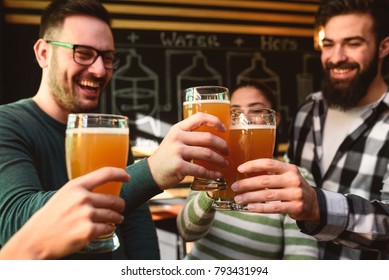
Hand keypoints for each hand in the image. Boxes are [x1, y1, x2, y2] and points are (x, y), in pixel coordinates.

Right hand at [0, 167, 129, 259]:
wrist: (35, 240)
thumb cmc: (49, 218)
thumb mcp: (63, 196)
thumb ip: (81, 192)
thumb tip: (101, 191)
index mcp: (75, 186)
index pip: (105, 173)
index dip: (120, 174)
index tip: (127, 177)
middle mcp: (82, 198)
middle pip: (113, 199)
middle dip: (120, 205)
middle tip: (121, 208)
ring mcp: (86, 215)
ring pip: (113, 215)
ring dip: (117, 218)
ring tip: (117, 219)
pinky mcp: (88, 231)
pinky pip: (108, 228)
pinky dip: (109, 229)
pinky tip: (106, 229)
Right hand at [147, 112, 228, 189]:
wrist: (152, 172)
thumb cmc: (168, 156)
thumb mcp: (175, 140)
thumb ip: (190, 136)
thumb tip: (215, 138)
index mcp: (178, 129)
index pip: (200, 117)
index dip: (215, 121)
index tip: (224, 129)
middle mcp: (178, 138)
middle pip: (208, 138)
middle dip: (222, 146)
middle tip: (227, 152)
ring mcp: (177, 152)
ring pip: (207, 154)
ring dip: (220, 160)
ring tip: (225, 164)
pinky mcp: (179, 166)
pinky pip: (200, 170)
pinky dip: (211, 173)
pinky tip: (217, 175)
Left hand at [231, 158, 319, 221]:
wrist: (314, 203)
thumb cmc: (292, 187)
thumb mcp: (286, 175)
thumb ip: (270, 173)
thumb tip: (245, 172)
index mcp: (289, 168)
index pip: (268, 163)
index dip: (253, 165)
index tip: (240, 169)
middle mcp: (293, 179)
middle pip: (265, 180)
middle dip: (247, 184)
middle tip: (235, 187)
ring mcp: (295, 194)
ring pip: (267, 195)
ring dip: (250, 197)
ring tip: (239, 199)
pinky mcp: (296, 207)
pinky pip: (274, 208)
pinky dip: (260, 208)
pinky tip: (250, 207)